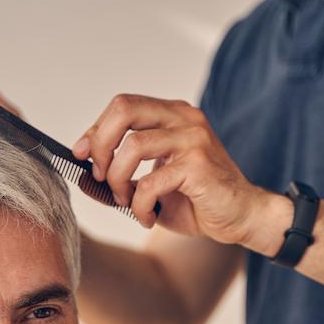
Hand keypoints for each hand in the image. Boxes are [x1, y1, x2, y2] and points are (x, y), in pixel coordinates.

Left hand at [71, 94, 267, 245]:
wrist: (241, 216)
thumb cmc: (197, 200)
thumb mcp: (152, 185)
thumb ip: (121, 177)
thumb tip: (83, 176)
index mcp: (173, 114)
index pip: (123, 106)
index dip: (95, 130)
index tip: (81, 156)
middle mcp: (184, 118)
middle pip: (124, 110)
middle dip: (100, 145)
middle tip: (100, 175)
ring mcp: (193, 139)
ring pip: (132, 146)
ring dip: (118, 179)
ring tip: (126, 200)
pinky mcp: (198, 165)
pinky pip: (150, 182)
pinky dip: (140, 204)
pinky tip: (147, 217)